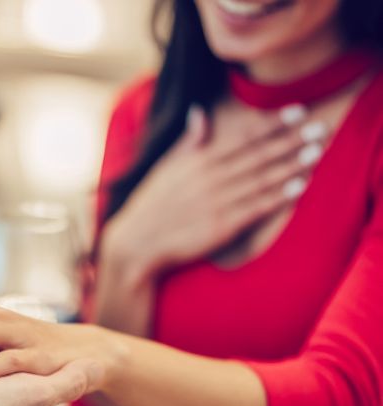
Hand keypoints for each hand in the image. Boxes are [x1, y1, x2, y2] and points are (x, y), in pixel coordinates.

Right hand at [103, 104, 326, 279]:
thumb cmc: (152, 203)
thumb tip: (200, 111)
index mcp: (197, 160)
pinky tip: (298, 187)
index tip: (297, 111)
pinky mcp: (222, 226)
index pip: (242, 137)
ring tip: (316, 153)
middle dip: (291, 141)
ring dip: (291, 166)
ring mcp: (217, 202)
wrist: (137, 242)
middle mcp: (209, 177)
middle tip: (319, 128)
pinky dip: (278, 197)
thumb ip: (189, 140)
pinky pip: (256, 208)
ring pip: (262, 180)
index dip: (272, 124)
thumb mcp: (166, 166)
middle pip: (258, 155)